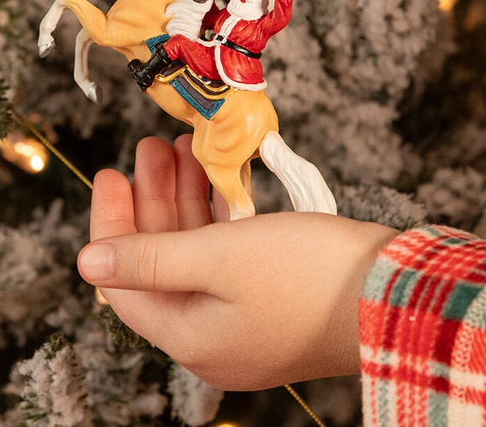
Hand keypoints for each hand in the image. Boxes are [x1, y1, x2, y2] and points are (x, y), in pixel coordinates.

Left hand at [77, 135, 397, 389]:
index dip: (112, 225)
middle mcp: (213, 336)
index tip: (110, 175)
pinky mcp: (273, 299)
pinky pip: (227, 256)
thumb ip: (149, 258)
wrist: (399, 293)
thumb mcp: (218, 257)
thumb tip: (86, 263)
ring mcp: (244, 319)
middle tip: (149, 149)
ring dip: (184, 200)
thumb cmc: (308, 275)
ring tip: (178, 148)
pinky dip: (216, 216)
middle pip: (161, 263)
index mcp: (191, 338)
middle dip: (153, 201)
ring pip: (195, 254)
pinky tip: (215, 177)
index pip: (125, 282)